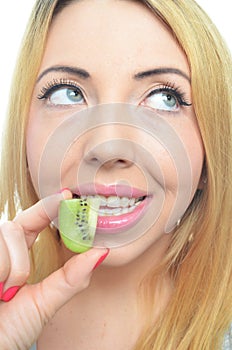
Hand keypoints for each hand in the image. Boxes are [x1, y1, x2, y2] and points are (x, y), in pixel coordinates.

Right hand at [0, 190, 107, 349]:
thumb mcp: (45, 302)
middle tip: (18, 284)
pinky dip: (2, 270)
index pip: (32, 221)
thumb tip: (103, 252)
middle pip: (17, 225)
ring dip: (13, 268)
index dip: (48, 206)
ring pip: (8, 233)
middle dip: (23, 255)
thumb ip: (72, 278)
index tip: (68, 195)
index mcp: (16, 257)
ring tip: (4, 293)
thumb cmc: (11, 331)